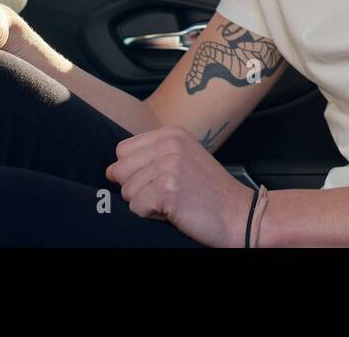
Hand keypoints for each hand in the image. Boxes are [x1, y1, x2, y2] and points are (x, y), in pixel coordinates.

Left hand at [105, 125, 252, 247]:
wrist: (238, 214)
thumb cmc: (209, 192)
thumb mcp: (183, 158)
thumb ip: (151, 156)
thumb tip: (110, 170)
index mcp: (171, 133)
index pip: (123, 150)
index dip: (134, 172)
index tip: (158, 180)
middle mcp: (169, 144)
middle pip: (120, 170)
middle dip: (136, 188)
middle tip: (165, 194)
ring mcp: (168, 166)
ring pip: (127, 191)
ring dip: (145, 204)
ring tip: (173, 201)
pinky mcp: (167, 190)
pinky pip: (136, 208)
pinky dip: (152, 216)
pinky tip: (174, 211)